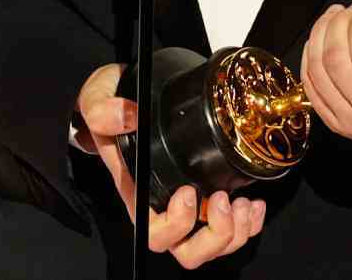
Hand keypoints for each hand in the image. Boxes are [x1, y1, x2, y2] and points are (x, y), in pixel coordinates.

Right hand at [75, 62, 266, 267]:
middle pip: (189, 252)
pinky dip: (250, 223)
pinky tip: (253, 202)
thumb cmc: (110, 110)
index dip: (177, 225)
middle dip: (215, 236)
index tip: (188, 192)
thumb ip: (103, 111)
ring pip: (214, 246)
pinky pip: (233, 229)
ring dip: (236, 231)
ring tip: (243, 202)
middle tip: (224, 200)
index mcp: (139, 195)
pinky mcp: (209, 194)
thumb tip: (126, 115)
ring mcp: (189, 206)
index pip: (156, 235)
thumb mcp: (97, 101)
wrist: (122, 99)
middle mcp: (164, 207)